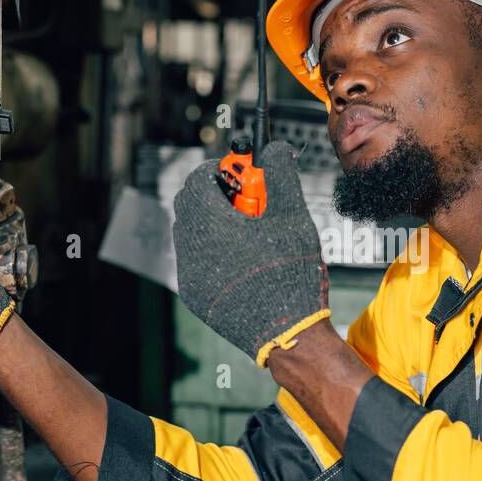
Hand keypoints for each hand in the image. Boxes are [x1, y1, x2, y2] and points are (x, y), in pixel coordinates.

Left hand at [173, 141, 329, 366]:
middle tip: (248, 200)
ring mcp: (190, 275)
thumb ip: (280, 175)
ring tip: (249, 233)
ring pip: (190, 233)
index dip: (220, 169)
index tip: (243, 173)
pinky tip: (242, 260)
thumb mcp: (292, 216)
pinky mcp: (194, 297)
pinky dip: (211, 251)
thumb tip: (275, 148)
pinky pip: (194, 261)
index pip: (197, 179)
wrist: (288, 333)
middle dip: (215, 194)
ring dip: (212, 223)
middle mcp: (191, 248)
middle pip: (189, 204)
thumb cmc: (291, 272)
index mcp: (210, 223)